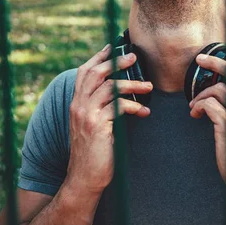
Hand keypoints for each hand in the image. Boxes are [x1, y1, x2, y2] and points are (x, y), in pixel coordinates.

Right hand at [67, 44, 152, 194]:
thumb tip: (120, 94)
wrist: (85, 178)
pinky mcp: (97, 127)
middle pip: (96, 73)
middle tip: (133, 56)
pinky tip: (144, 112)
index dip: (98, 57)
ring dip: (132, 84)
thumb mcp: (93, 125)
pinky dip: (133, 106)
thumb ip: (101, 108)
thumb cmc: (94, 152)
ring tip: (149, 87)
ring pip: (109, 88)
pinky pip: (118, 108)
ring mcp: (86, 115)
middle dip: (115, 61)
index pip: (84, 72)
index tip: (113, 46)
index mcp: (76, 103)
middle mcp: (78, 106)